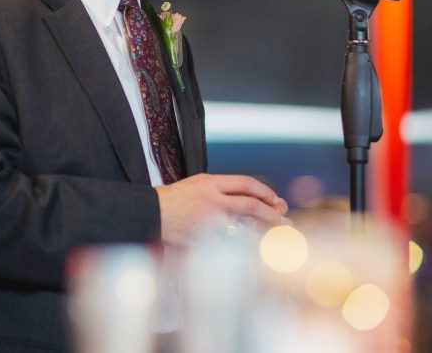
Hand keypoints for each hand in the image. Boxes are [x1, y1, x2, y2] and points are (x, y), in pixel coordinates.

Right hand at [155, 173, 288, 245]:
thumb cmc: (169, 201)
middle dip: (271, 213)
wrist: (148, 213)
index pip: (246, 183)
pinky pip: (231, 241)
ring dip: (264, 230)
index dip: (264, 192)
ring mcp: (208, 219)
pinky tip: (256, 248)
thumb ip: (217, 189)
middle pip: (251, 204)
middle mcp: (212, 198)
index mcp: (209, 182)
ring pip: (246, 225)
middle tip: (283, 219)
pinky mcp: (204, 236)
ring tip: (276, 235)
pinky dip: (246, 245)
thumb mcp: (194, 185)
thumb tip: (244, 197)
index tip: (274, 199)